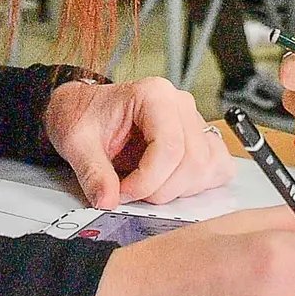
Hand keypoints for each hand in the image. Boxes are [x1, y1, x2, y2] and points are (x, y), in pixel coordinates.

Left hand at [44, 76, 233, 208]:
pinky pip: (218, 166)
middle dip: (161, 189)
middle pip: (193, 160)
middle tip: (131, 193)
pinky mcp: (199, 138)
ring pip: (206, 167)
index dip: (148, 180)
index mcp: (153, 95)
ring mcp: (193, 121)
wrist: (85, 110)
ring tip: (147, 187)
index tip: (123, 192)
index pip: (170, 147)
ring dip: (178, 190)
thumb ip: (92, 172)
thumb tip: (107, 200)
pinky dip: (198, 184)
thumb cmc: (85, 117)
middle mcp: (180, 104)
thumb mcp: (77, 143)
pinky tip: (171, 184)